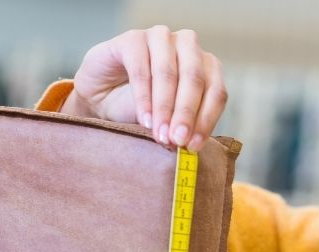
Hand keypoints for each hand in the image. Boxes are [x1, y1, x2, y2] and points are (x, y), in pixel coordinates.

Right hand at [61, 26, 227, 151]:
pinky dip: (144, 98)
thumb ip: (183, 127)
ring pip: (168, 73)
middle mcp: (188, 46)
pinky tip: (144, 119)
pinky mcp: (133, 38)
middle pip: (195, 79)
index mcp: (206, 65)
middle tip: (177, 140)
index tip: (194, 146)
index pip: (216, 91)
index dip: (207, 120)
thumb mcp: (169, 121)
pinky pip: (141, 69)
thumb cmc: (143, 108)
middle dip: (186, 114)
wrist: (102, 98)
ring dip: (164, 107)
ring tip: (160, 134)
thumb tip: (193, 145)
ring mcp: (161, 38)